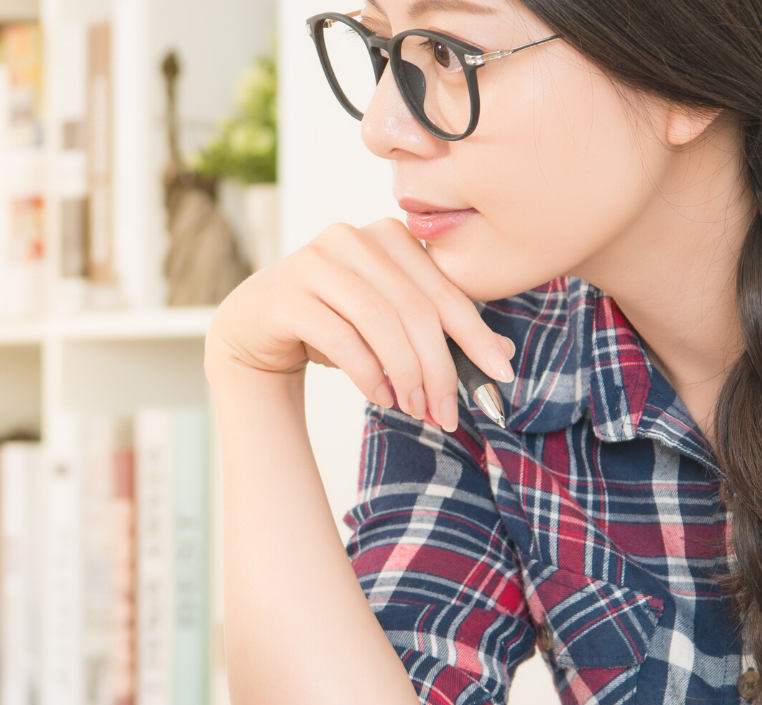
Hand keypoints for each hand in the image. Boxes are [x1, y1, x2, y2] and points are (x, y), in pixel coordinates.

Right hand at [208, 219, 517, 431]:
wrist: (258, 329)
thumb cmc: (335, 324)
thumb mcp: (392, 324)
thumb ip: (442, 331)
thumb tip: (503, 356)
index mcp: (388, 235)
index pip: (444, 290)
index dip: (477, 336)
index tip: (501, 377)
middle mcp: (352, 237)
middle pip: (415, 309)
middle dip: (439, 368)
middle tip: (446, 413)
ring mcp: (315, 261)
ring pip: (381, 322)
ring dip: (406, 374)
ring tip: (416, 410)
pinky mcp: (287, 294)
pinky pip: (341, 338)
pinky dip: (369, 374)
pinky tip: (381, 397)